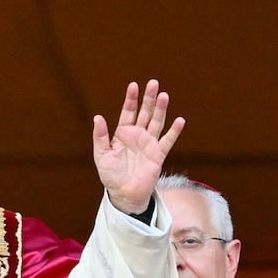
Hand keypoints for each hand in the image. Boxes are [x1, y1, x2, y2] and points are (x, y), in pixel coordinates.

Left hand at [91, 79, 184, 213]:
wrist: (124, 193)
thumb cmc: (110, 174)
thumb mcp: (101, 155)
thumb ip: (100, 137)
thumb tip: (97, 117)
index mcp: (122, 133)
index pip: (128, 112)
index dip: (131, 99)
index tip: (134, 85)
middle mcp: (137, 135)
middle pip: (144, 113)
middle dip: (148, 99)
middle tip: (153, 83)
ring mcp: (149, 143)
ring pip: (156, 122)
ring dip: (160, 110)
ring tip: (164, 96)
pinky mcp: (158, 154)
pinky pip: (167, 141)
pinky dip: (174, 131)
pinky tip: (179, 120)